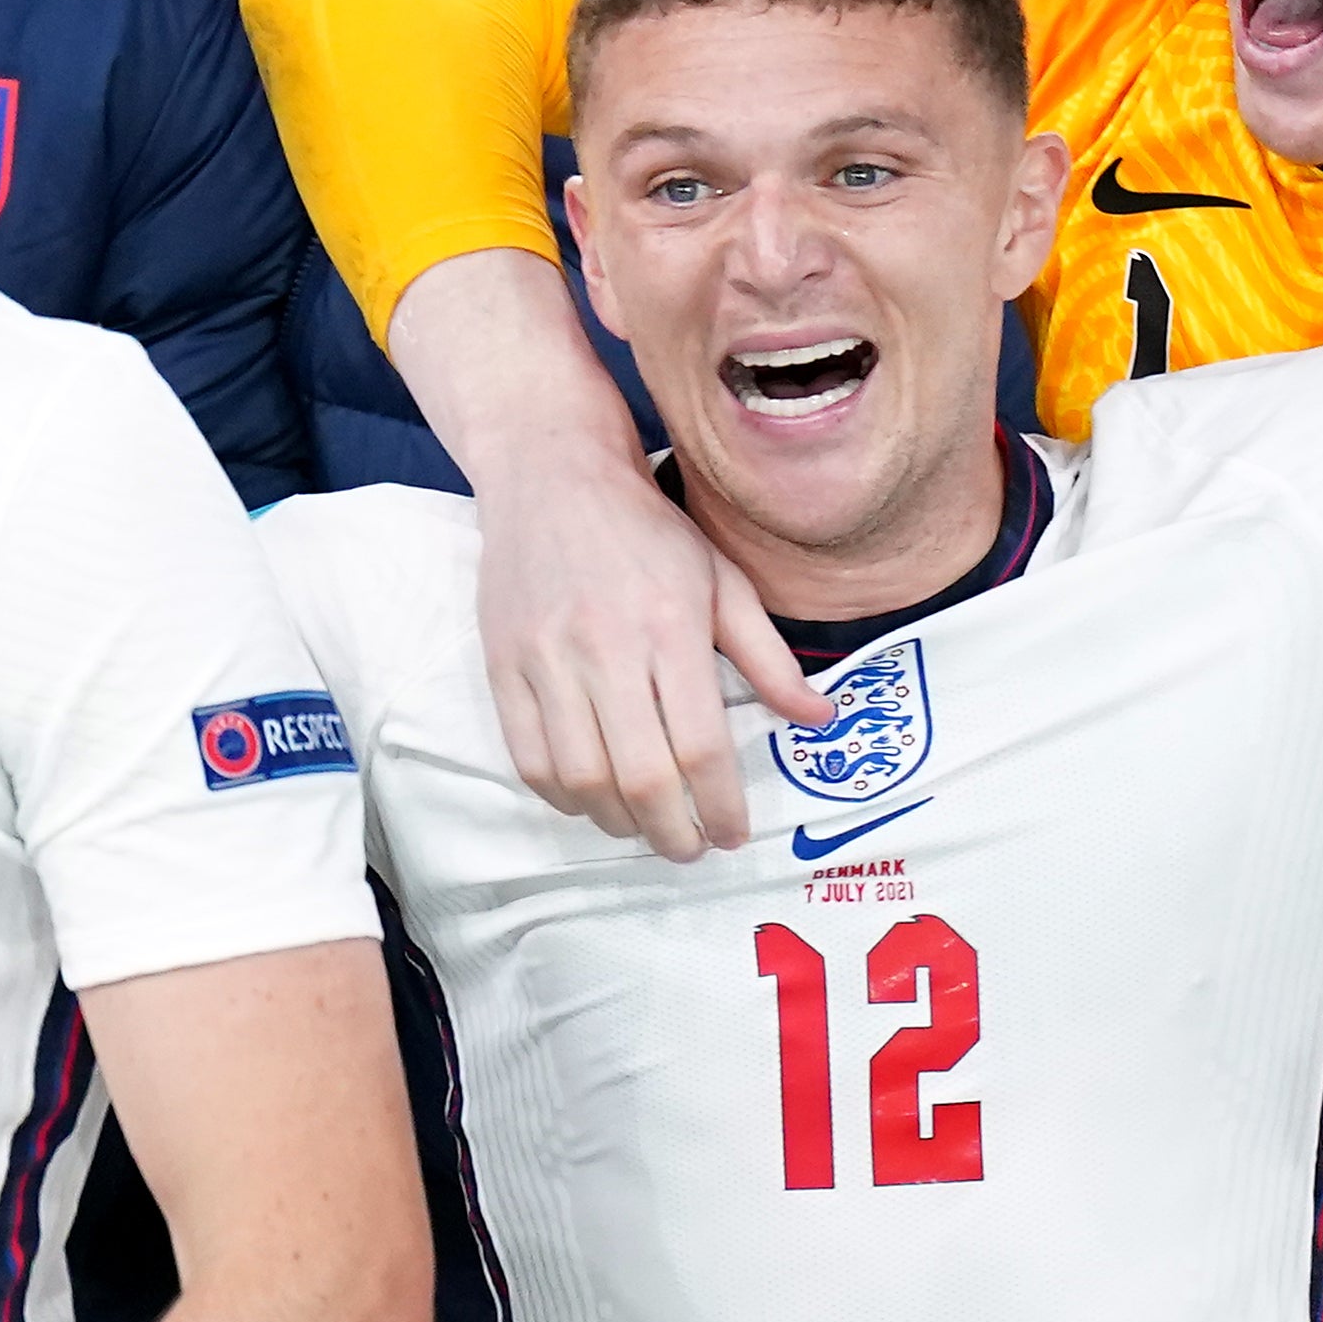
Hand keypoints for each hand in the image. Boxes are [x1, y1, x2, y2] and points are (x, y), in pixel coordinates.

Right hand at [476, 434, 825, 859]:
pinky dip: (562, 795)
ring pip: (581, 779)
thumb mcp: (724, 579)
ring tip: (645, 824)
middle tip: (691, 847)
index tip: (733, 833)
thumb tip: (819, 718)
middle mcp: (606, 648)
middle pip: (642, 777)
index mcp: (671, 627)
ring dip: (618, 822)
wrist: (551, 475)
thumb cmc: (646, 530)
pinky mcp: (503, 665)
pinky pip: (528, 758)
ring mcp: (546, 659)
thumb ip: (770, 657)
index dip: (720, 806)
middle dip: (674, 833)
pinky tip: (592, 796)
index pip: (701, 746)